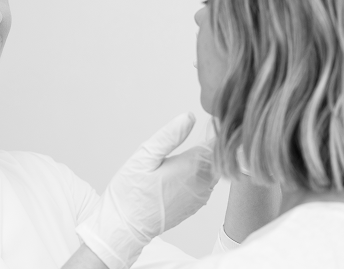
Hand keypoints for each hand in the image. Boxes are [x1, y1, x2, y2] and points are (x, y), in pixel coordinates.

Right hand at [76, 113, 218, 268]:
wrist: (126, 227)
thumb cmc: (131, 192)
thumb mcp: (144, 156)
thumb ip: (169, 136)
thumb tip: (189, 117)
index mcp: (192, 166)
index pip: (217, 142)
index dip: (213, 131)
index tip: (207, 124)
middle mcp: (202, 183)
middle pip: (218, 157)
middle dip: (211, 146)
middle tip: (197, 137)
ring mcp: (200, 197)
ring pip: (213, 172)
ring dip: (206, 162)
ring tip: (188, 155)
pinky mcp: (195, 206)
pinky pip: (206, 185)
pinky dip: (200, 176)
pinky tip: (182, 174)